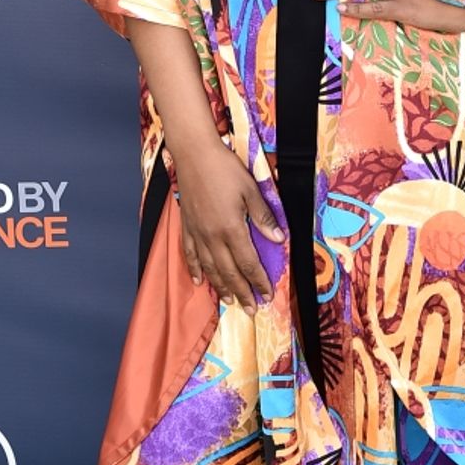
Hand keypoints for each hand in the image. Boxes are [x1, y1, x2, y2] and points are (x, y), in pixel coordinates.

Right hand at [173, 138, 284, 315]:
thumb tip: (278, 240)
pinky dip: (195, 270)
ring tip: (229, 302)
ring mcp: (197, 233)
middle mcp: (212, 237)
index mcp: (231, 229)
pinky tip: (199, 282)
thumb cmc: (225, 169)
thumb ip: (263, 217)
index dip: (258, 281)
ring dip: (220, 287)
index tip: (268, 295)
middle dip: (242, 293)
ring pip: (210, 268)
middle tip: (252, 310)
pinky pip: (190, 255)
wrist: (193, 154)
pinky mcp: (186, 227)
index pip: (248, 263)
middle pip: (229, 272)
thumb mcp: (251, 190)